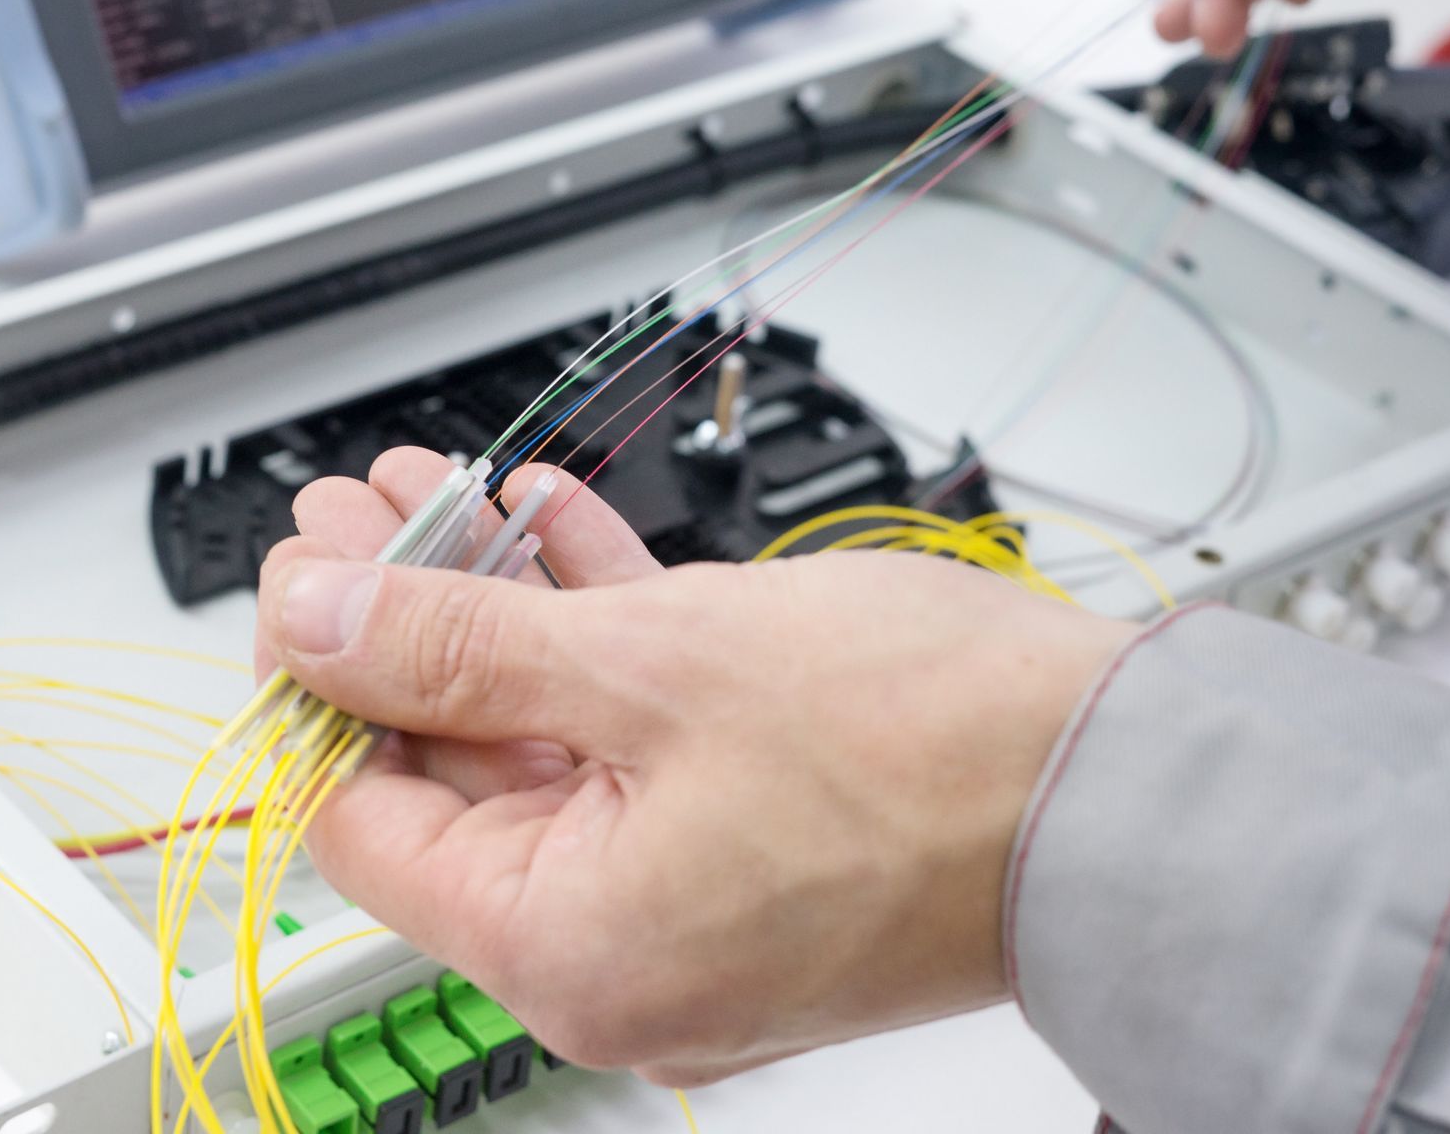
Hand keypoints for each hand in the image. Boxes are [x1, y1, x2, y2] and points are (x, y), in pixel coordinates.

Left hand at [255, 448, 1133, 1084]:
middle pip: (455, 775)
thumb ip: (455, 646)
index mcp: (571, 948)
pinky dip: (592, 638)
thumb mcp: (648, 664)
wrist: (1140, 782)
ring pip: (546, 742)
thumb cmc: (937, 750)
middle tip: (362, 518)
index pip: (369, 825)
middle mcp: (621, 950)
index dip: (322, 691)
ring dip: (495, 612)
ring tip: (441, 499)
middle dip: (404, 626)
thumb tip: (313, 623)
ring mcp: (691, 898)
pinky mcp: (753, 839)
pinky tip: (553, 535)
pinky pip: (635, 738)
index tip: (309, 585)